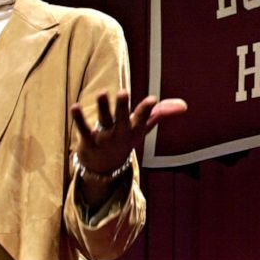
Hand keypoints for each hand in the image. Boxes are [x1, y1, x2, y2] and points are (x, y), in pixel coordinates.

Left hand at [71, 90, 186, 174]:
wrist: (104, 168)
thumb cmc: (125, 140)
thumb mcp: (143, 128)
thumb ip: (160, 114)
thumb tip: (184, 105)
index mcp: (134, 130)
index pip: (143, 118)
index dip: (147, 109)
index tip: (152, 99)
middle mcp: (120, 134)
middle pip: (122, 119)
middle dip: (123, 106)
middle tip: (124, 91)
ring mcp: (104, 138)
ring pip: (104, 120)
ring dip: (103, 107)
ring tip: (102, 92)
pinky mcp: (88, 141)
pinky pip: (84, 129)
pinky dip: (79, 119)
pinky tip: (75, 107)